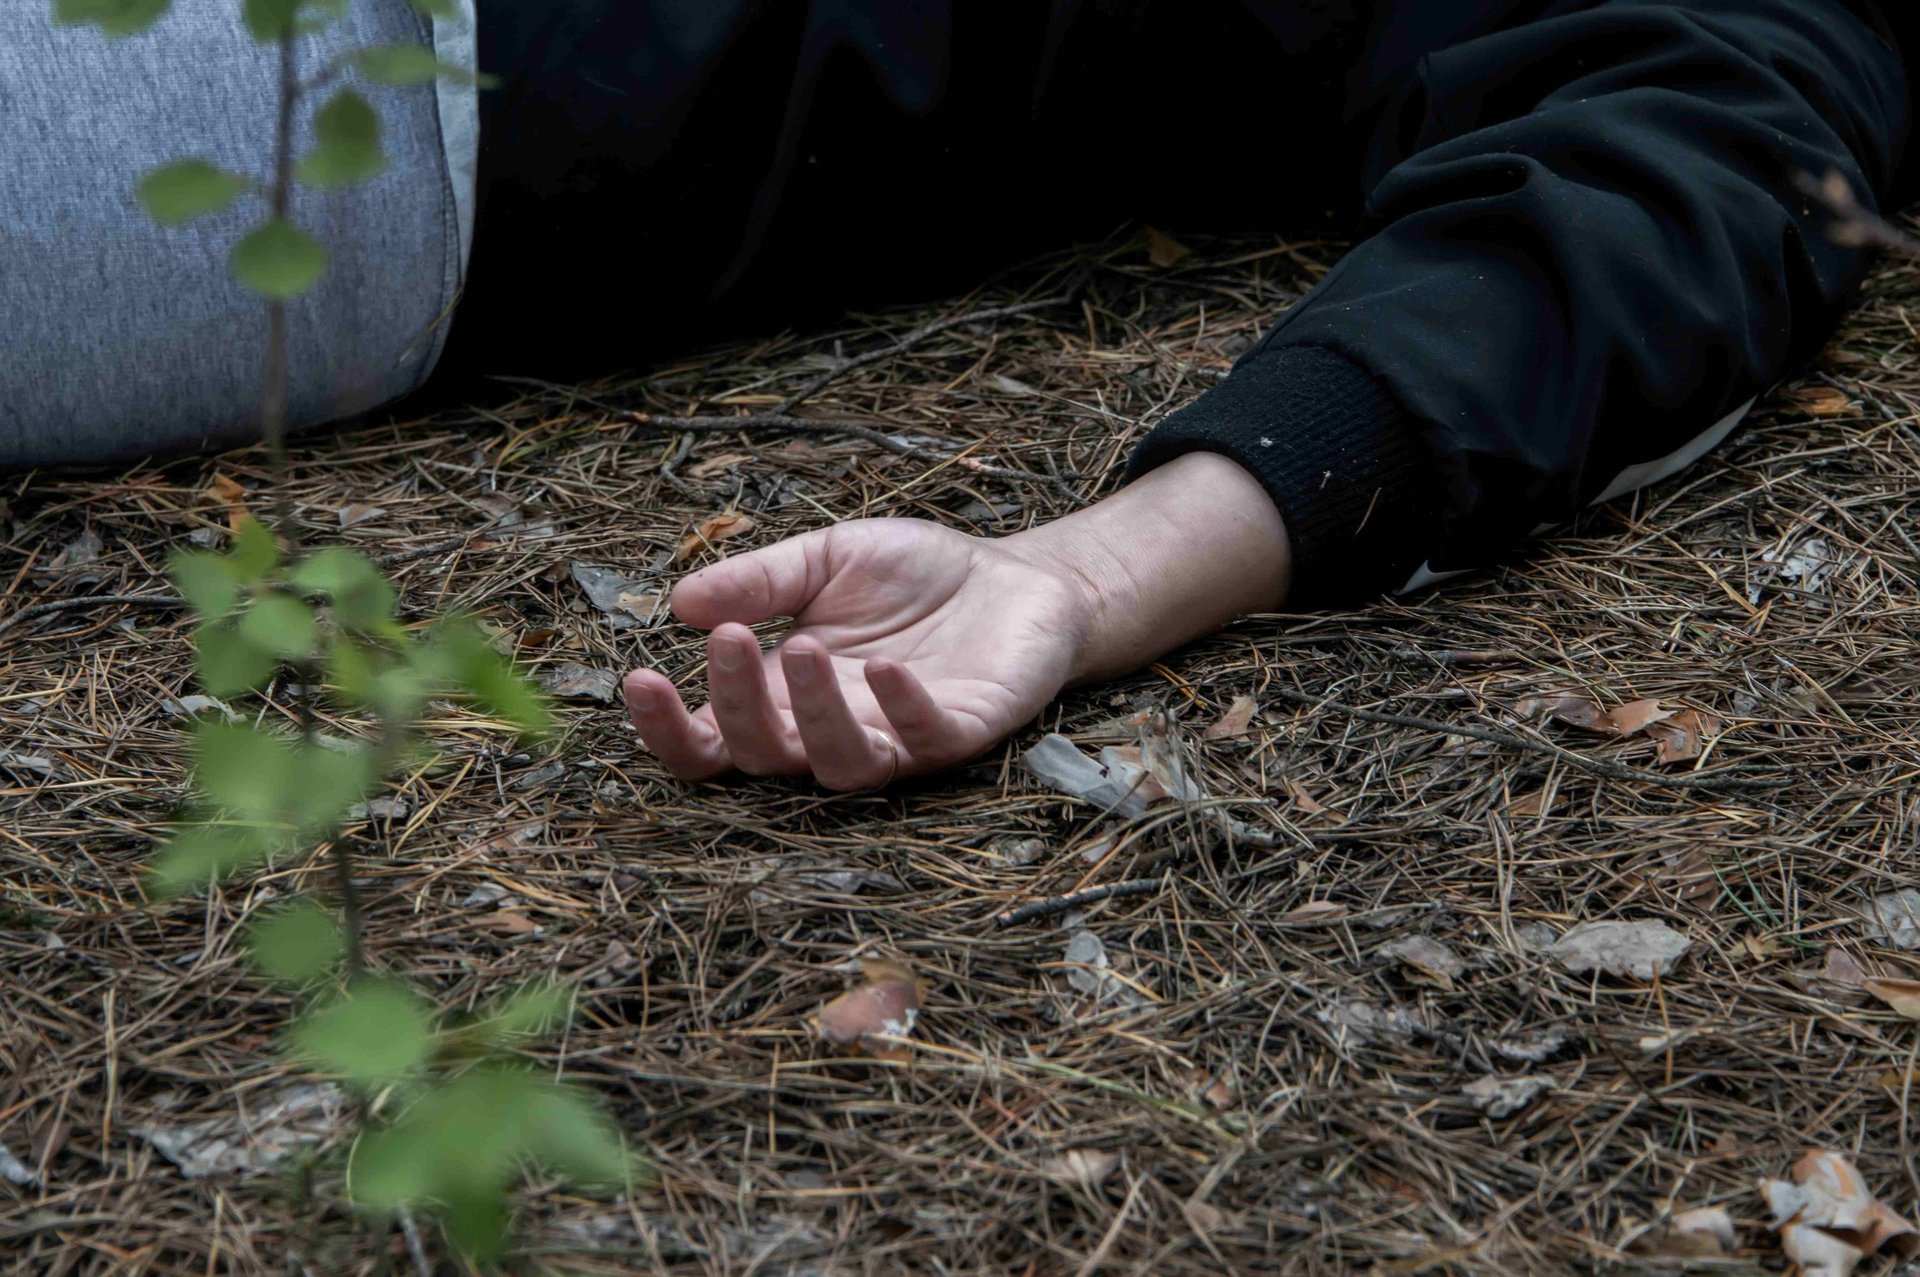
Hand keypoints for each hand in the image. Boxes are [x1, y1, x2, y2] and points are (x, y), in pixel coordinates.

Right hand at [622, 519, 1097, 788]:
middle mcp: (831, 731)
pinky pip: (922, 740)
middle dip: (735, 704)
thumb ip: (760, 580)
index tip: (642, 677)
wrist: (1020, 578)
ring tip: (798, 646)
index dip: (669, 726)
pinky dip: (900, 708)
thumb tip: (680, 600)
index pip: (710, 739)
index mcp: (784, 696)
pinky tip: (883, 666)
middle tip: (727, 639)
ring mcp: (896, 741)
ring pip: (836, 765)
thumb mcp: (828, 558)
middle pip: (761, 756)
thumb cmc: (918, 578)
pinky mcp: (959, 734)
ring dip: (811, 716)